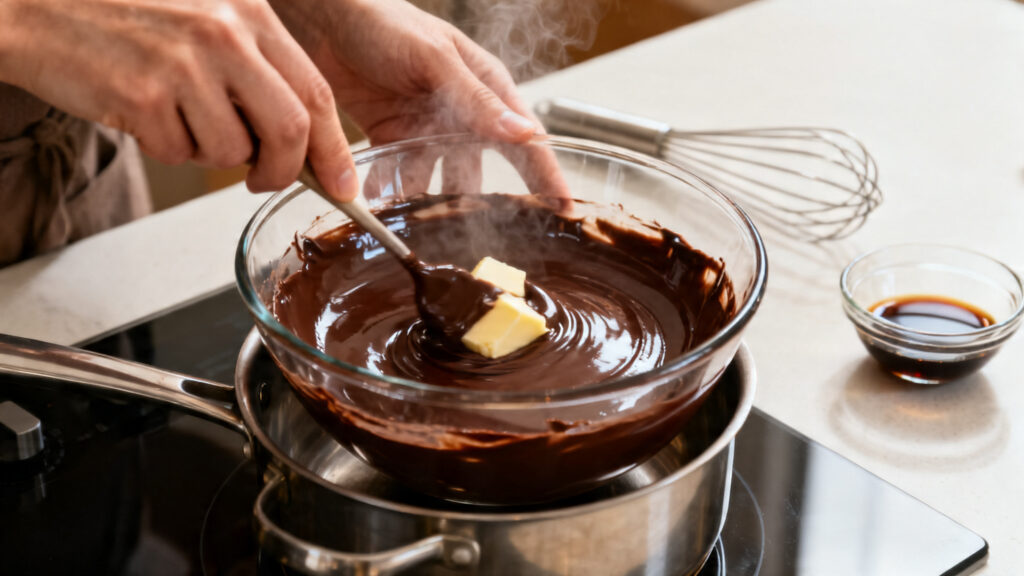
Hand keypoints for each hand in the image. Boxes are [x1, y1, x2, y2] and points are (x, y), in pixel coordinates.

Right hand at [0, 0, 355, 200]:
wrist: (37, 4)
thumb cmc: (123, 14)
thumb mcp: (205, 17)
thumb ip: (256, 67)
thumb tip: (301, 141)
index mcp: (250, 12)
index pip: (316, 92)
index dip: (334, 148)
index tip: (344, 183)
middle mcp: (224, 32)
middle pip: (290, 129)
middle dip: (283, 170)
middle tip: (262, 178)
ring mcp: (184, 62)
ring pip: (231, 150)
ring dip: (209, 153)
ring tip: (177, 118)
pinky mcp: (144, 93)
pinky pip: (179, 152)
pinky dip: (167, 148)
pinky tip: (144, 112)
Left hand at [271, 0, 567, 197]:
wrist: (325, 19)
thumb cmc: (385, 23)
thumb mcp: (436, 60)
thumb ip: (478, 100)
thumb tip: (525, 134)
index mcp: (486, 89)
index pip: (525, 141)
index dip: (547, 176)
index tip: (565, 210)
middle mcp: (461, 115)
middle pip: (480, 172)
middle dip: (475, 206)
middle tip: (474, 240)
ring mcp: (426, 131)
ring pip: (436, 182)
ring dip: (425, 203)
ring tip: (416, 224)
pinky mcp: (391, 139)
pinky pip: (398, 176)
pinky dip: (389, 191)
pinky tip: (379, 201)